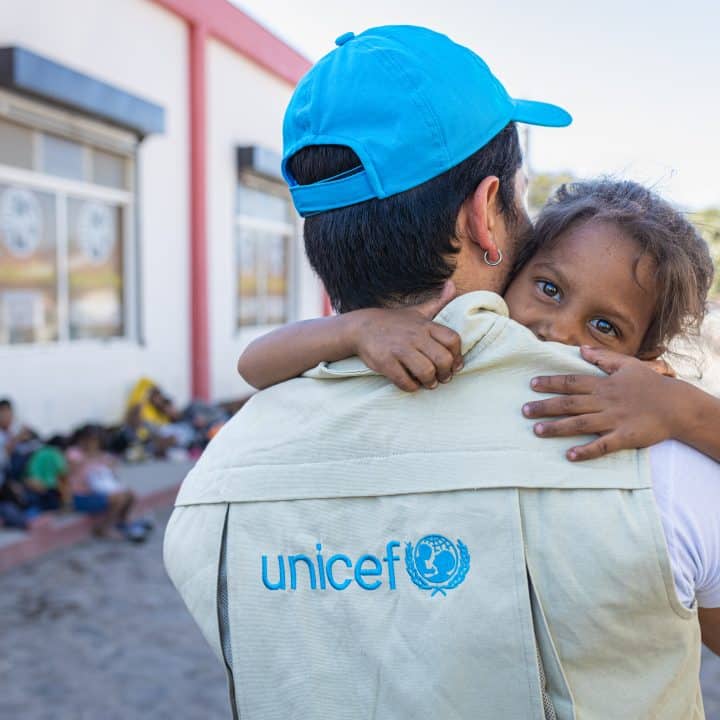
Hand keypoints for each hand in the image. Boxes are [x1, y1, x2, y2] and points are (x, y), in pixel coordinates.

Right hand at [350, 281, 462, 391]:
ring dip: (430, 382)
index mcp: (425, 325)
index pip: (453, 340)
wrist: (360, 328)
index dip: (458, 356)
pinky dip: (412, 387)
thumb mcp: (416, 311)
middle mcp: (414, 336)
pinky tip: (411, 384)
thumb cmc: (393, 322)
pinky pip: (405, 381)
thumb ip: (437, 302)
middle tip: (442, 378)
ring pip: (426, 372)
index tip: (455, 365)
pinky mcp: (385, 362)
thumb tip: (452, 284)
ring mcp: (399, 349)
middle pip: (443, 359)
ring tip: (428, 383)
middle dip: (446, 373)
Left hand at [522, 345, 679, 460]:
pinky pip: (602, 446)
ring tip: (537, 430)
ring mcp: (613, 420)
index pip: (571, 382)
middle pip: (569, 403)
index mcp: (603, 384)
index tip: (532, 384)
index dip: (551, 383)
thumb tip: (581, 350)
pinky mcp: (624, 437)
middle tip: (524, 410)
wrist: (678, 406)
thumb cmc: (651, 384)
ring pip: (580, 424)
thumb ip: (603, 358)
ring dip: (557, 427)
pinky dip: (586, 451)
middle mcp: (604, 402)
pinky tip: (570, 455)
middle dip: (545, 406)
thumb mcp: (628, 365)